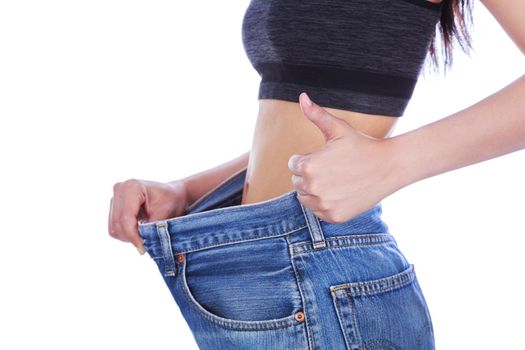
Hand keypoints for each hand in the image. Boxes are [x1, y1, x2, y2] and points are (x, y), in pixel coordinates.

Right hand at [108, 179, 188, 254]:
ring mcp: (115, 197)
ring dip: (128, 236)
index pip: (126, 219)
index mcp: (132, 187)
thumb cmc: (171, 200)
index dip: (133, 236)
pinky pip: (114, 227)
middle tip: (146, 244)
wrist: (172, 193)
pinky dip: (126, 233)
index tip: (142, 249)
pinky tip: (138, 230)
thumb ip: (151, 228)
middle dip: (131, 237)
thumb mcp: (165, 213)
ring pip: (114, 227)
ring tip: (144, 235)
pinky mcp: (114, 205)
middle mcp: (120, 189)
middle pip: (118, 224)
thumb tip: (141, 244)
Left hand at [288, 92, 403, 223]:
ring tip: (336, 180)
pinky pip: (318, 211)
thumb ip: (316, 114)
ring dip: (314, 190)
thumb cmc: (362, 145)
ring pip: (305, 198)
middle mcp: (313, 188)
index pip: (294, 164)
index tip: (327, 157)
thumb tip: (301, 96)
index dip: (308, 158)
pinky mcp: (334, 217)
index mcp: (309, 166)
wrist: (389, 167)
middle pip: (297, 182)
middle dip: (310, 174)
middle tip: (334, 168)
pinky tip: (341, 192)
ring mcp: (324, 205)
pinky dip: (325, 204)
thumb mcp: (338, 129)